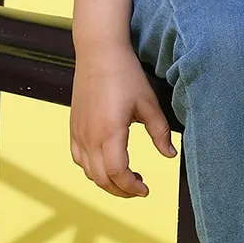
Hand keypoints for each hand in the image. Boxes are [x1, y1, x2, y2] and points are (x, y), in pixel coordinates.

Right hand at [69, 45, 177, 197]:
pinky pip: (78, 157)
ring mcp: (78, 132)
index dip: (132, 187)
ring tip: (126, 177)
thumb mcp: (149, 104)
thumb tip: (170, 154)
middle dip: (121, 190)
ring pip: (88, 171)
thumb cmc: (126, 75)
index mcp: (110, 132)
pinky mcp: (73, 126)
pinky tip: (106, 162)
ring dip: (106, 181)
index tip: (146, 189)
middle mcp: (89, 136)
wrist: (99, 53)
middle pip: (101, 179)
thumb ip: (160, 132)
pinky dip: (91, 168)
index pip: (118, 173)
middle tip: (139, 187)